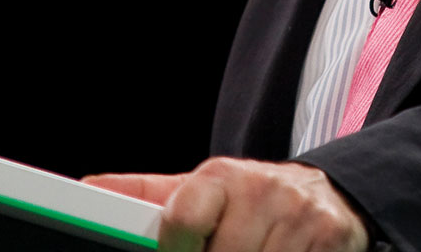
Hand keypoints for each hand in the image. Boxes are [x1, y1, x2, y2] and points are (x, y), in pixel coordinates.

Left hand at [84, 157, 368, 251]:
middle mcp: (263, 190)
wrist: (325, 197)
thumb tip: (88, 186)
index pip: (181, 217)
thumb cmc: (248, 200)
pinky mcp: (332, 239)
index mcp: (220, 177)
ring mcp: (300, 216)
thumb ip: (146, 195)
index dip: (173, 249)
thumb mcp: (198, 191)